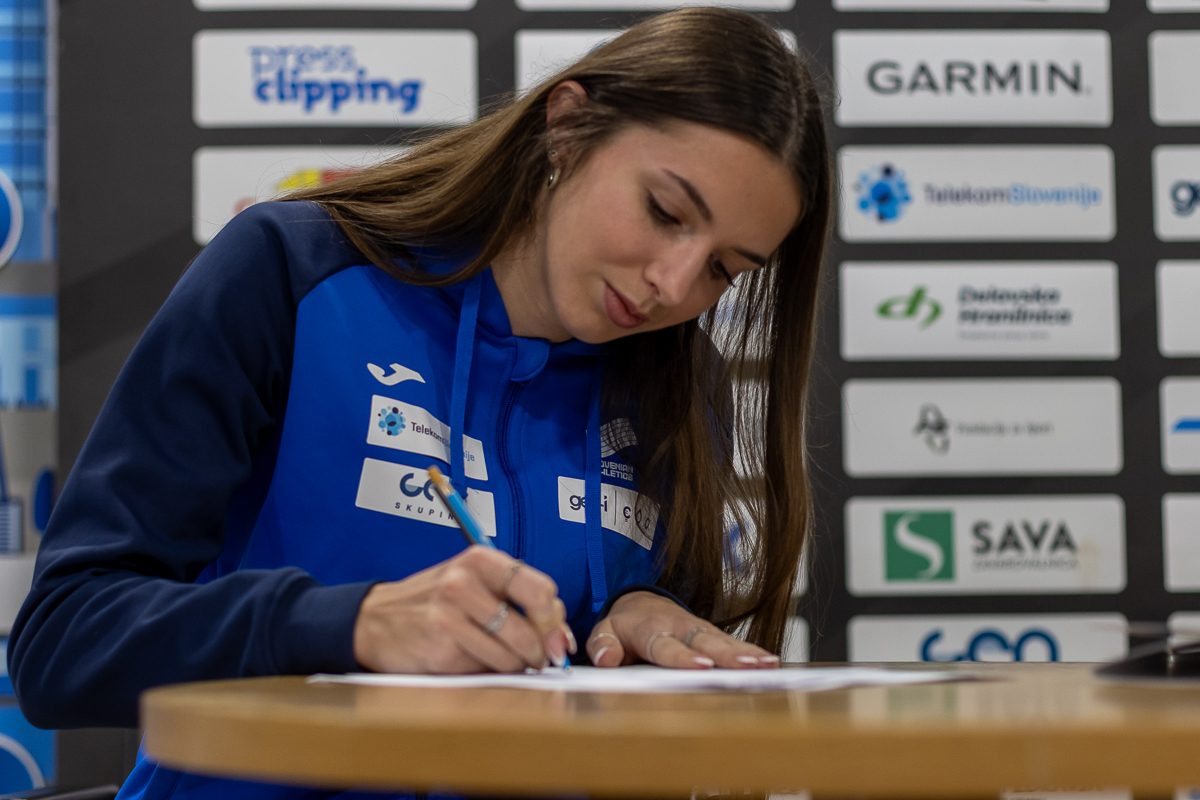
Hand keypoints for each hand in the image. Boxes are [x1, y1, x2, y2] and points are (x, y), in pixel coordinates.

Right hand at [353, 546, 576, 673]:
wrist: (374, 620)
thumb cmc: (433, 602)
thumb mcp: (474, 584)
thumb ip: (517, 601)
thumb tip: (561, 636)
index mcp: (481, 560)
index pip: (540, 590)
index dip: (554, 621)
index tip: (556, 639)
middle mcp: (464, 583)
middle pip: (529, 628)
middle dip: (540, 651)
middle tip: (537, 659)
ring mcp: (449, 615)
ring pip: (511, 655)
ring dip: (515, 666)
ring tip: (501, 659)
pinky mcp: (439, 647)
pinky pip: (484, 669)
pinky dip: (487, 672)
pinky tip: (471, 660)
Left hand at [586, 591, 779, 669]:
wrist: (641, 603)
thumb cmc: (623, 626)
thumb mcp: (604, 632)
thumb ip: (602, 646)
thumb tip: (606, 661)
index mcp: (649, 628)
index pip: (666, 645)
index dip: (682, 656)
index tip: (701, 665)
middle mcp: (679, 626)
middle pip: (703, 642)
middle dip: (725, 655)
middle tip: (745, 667)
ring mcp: (698, 630)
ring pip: (723, 641)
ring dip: (745, 653)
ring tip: (766, 664)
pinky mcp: (711, 635)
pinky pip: (732, 643)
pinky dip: (752, 652)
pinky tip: (770, 663)